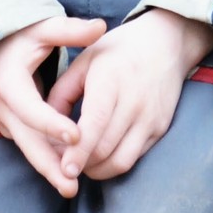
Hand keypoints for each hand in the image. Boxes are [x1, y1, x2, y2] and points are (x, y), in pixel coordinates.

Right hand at [0, 15, 109, 196]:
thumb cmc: (18, 37)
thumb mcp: (40, 28)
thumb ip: (69, 30)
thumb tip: (101, 27)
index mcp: (8, 83)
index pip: (31, 108)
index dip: (52, 123)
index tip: (77, 135)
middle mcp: (4, 108)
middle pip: (28, 141)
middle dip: (49, 165)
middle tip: (72, 185)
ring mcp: (8, 121)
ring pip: (30, 149)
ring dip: (50, 168)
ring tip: (72, 188)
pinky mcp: (15, 127)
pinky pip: (32, 146)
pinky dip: (48, 160)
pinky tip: (68, 175)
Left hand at [45, 8, 212, 182]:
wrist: (166, 42)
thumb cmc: (118, 51)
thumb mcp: (84, 61)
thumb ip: (62, 93)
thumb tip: (47, 129)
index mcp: (111, 80)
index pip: (95, 123)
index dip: (78, 151)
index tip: (64, 169)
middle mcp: (134, 101)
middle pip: (104, 148)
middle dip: (81, 164)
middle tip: (62, 165)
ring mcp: (150, 118)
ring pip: (121, 161)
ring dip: (97, 169)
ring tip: (81, 164)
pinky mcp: (160, 128)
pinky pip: (134, 158)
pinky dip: (113, 164)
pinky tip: (101, 157)